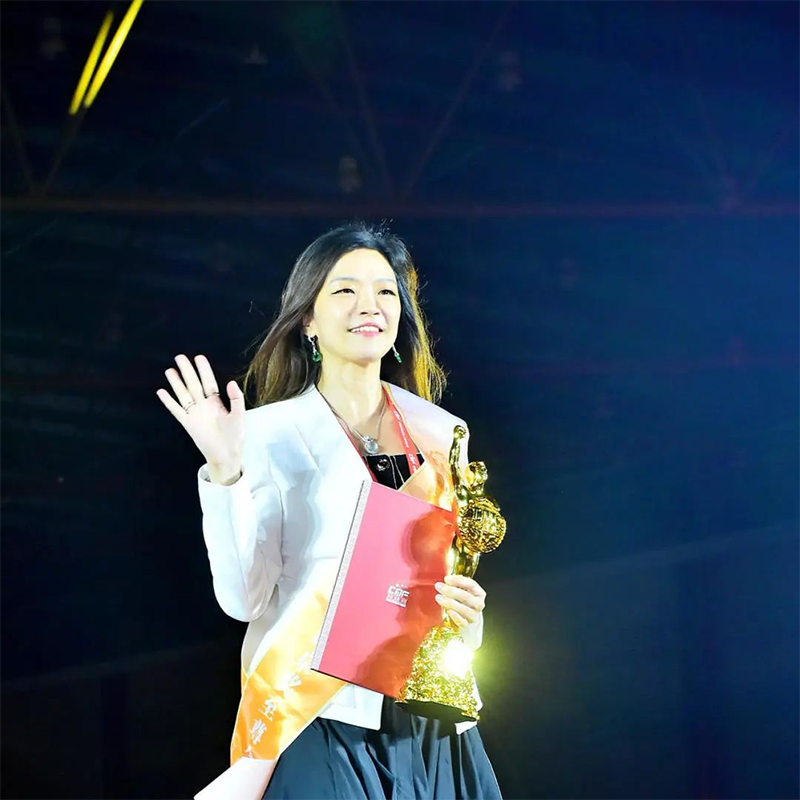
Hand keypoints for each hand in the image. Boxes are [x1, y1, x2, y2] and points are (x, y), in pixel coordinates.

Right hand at [156, 354, 244, 470]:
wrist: (226, 455)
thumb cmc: (235, 436)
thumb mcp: (239, 415)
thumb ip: (236, 399)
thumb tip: (231, 382)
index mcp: (217, 403)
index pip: (209, 382)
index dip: (204, 370)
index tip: (198, 357)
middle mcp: (204, 406)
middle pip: (194, 385)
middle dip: (187, 371)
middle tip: (180, 357)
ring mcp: (195, 414)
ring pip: (183, 394)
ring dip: (176, 383)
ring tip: (170, 370)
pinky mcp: (187, 423)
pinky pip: (176, 410)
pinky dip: (168, 402)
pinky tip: (161, 392)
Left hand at [434, 574, 485, 627]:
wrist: (467, 619)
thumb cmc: (462, 601)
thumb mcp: (462, 590)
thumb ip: (456, 584)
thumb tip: (446, 580)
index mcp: (479, 593)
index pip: (471, 584)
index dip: (458, 581)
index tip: (446, 579)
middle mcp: (479, 604)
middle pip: (466, 596)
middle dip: (451, 591)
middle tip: (439, 586)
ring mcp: (473, 615)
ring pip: (464, 609)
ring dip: (450, 602)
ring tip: (438, 597)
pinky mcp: (467, 625)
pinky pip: (462, 621)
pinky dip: (455, 616)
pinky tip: (449, 611)